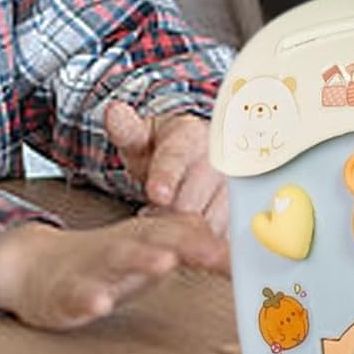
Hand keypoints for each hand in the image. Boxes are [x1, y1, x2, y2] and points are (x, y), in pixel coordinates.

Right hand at [0, 213, 228, 329]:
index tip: (246, 257)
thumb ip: (196, 250)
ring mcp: (93, 268)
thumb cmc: (109, 263)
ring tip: (163, 263)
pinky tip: (98, 303)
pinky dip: (88, 298)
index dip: (216, 242)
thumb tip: (246, 259)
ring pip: (117, 260)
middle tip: (216, 253)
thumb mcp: (153, 252)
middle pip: (156, 238)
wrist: (38, 267)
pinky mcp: (65, 293)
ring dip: (141, 259)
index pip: (185, 231)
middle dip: (186, 244)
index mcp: (147, 236)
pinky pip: (77, 295)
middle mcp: (124, 246)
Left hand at [104, 103, 228, 235]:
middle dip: (168, 212)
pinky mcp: (240, 212)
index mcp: (191, 135)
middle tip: (149, 214)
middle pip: (193, 197)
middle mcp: (219, 158)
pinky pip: (223, 234)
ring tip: (167, 219)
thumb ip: (125, 128)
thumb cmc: (161, 149)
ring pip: (209, 220)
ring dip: (185, 230)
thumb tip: (114, 112)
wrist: (190, 156)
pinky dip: (203, 241)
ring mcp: (233, 186)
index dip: (166, 177)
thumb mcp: (139, 136)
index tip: (157, 194)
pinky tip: (188, 235)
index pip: (178, 157)